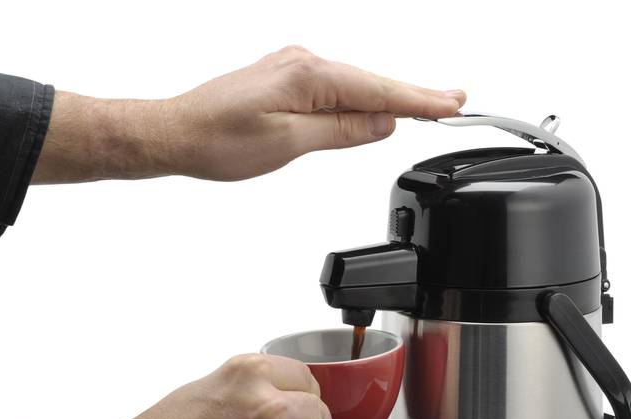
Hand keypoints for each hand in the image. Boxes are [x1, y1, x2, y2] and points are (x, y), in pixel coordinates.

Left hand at [32, 46, 465, 182]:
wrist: (175, 133)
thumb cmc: (217, 140)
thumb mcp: (289, 144)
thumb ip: (341, 131)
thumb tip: (382, 122)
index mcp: (309, 76)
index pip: (378, 90)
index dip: (420, 100)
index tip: (453, 104)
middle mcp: (303, 63)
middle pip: (370, 82)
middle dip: (413, 95)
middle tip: (455, 102)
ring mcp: (292, 69)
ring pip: (352, 85)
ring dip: (387, 97)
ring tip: (426, 106)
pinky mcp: (283, 79)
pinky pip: (333, 87)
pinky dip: (357, 97)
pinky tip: (372, 104)